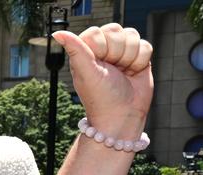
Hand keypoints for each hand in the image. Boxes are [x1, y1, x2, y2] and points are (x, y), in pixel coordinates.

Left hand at [54, 23, 153, 137]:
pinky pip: (145, 45)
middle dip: (117, 53)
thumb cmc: (100, 97)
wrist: (123, 116)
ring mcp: (122, 52)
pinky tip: (133, 73)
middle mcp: (103, 49)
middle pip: (117, 31)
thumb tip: (57, 32)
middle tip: (111, 71)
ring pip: (132, 36)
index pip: (97, 32)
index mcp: (86, 51)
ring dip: (129, 57)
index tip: (98, 66)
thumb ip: (75, 50)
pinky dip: (140, 61)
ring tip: (122, 73)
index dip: (102, 48)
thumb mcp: (86, 72)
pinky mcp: (138, 57)